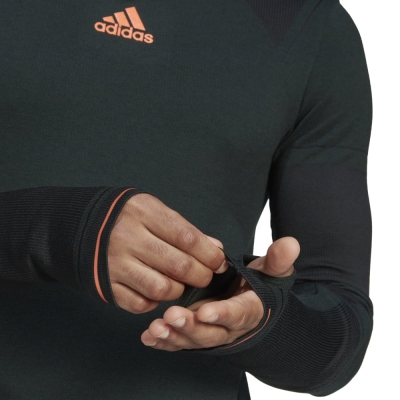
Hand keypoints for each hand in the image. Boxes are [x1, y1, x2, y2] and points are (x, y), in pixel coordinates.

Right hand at [108, 193, 227, 313]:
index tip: (219, 262)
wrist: (77, 225)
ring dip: (179, 290)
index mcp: (143, 212)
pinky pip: (140, 303)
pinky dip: (154, 301)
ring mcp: (115, 263)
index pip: (187, 237)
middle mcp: (127, 237)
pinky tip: (156, 290)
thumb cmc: (125, 217)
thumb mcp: (152, 211)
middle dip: (201, 275)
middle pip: (178, 265)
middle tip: (205, 276)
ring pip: (162, 288)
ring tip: (180, 283)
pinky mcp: (106, 285)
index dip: (209, 254)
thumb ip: (183, 229)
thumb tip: (215, 249)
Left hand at [140, 237, 299, 350]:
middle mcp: (229, 327)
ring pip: (193, 339)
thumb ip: (277, 260)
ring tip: (156, 327)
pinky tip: (149, 337)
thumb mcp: (271, 272)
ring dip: (175, 335)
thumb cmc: (260, 286)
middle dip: (191, 327)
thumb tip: (290, 243)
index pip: (237, 314)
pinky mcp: (197, 334)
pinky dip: (164, 342)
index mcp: (248, 310)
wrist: (253, 305)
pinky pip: (181, 342)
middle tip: (172, 316)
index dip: (222, 314)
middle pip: (211, 332)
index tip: (205, 311)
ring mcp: (211, 332)